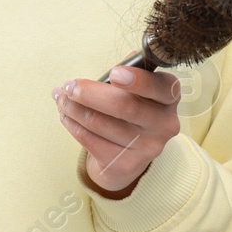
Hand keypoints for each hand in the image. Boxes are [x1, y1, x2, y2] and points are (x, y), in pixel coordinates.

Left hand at [53, 65, 181, 196]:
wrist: (129, 154)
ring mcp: (147, 147)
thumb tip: (119, 66)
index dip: (138, 80)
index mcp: (169, 98)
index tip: (114, 73)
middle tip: (69, 86)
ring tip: (61, 98)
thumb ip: (130, 72)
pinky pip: (90, 140)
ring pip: (101, 123)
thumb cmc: (131, 108)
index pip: (160, 87)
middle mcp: (165, 124)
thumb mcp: (137, 88)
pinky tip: (65, 115)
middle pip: (124, 106)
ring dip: (74, 108)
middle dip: (90, 93)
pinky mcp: (126, 164)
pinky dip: (72, 124)